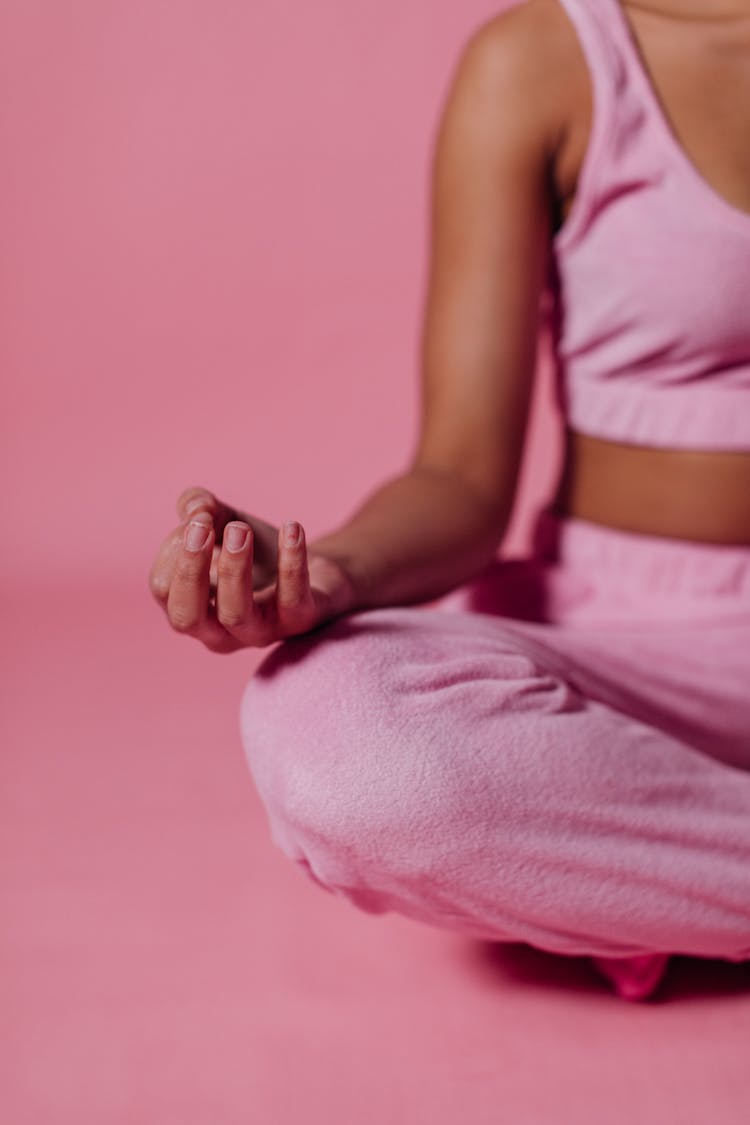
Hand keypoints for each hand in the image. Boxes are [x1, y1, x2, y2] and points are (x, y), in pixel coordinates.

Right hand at [148, 486, 356, 652]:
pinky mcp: (300, 621)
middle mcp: (220, 632)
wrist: (318, 571)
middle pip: (187, 618)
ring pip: (236, 614)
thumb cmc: (260, 553)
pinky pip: (293, 598)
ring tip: (240, 528)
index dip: (174, 549)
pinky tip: (292, 527)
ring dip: (234, 568)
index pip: (163, 590)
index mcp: (193, 610)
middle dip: (189, 570)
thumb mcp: (224, 521)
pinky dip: (291, 560)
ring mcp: (261, 632)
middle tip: (202, 527)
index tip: (198, 517)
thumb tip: (195, 508)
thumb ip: (201, 508)